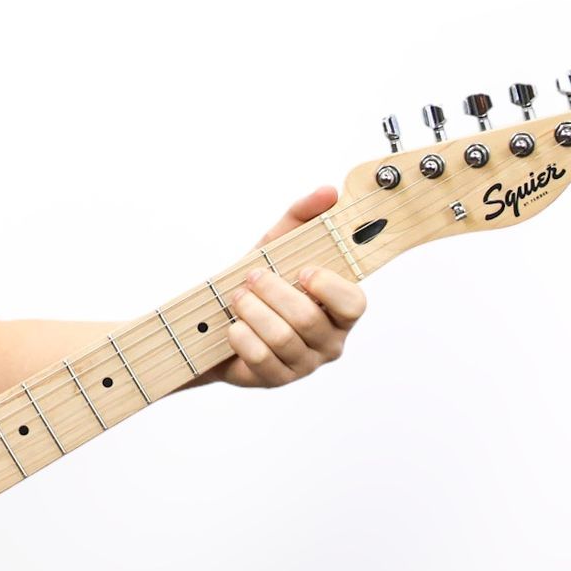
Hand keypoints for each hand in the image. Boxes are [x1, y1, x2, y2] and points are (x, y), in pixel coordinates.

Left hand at [198, 186, 367, 388]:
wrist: (217, 322)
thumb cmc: (259, 283)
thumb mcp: (276, 244)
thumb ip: (302, 216)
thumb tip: (328, 191)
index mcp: (340, 309)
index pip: (354, 304)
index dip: (329, 288)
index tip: (303, 270)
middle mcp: (329, 340)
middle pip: (308, 319)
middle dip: (274, 293)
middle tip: (252, 277)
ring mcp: (304, 364)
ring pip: (283, 338)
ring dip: (253, 311)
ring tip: (237, 297)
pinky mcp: (276, 379)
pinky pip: (261, 358)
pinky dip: (241, 336)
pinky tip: (232, 327)